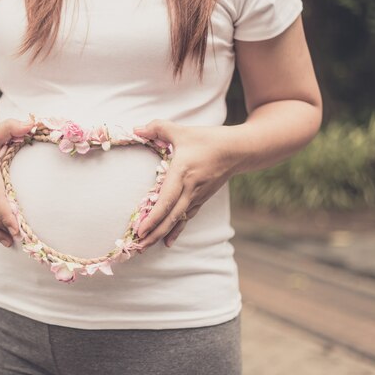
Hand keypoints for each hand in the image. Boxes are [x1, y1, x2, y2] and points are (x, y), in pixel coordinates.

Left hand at [132, 120, 238, 248]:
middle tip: (137, 246)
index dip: (153, 216)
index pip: (166, 199)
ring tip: (145, 247)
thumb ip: (157, 128)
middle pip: (170, 216)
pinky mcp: (201, 199)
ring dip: (161, 234)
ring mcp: (197, 196)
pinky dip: (176, 230)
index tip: (140, 229)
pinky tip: (167, 242)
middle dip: (153, 233)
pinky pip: (186, 217)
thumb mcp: (182, 130)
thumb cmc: (209, 139)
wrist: (238, 150)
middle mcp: (190, 188)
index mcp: (183, 172)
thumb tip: (136, 129)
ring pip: (177, 220)